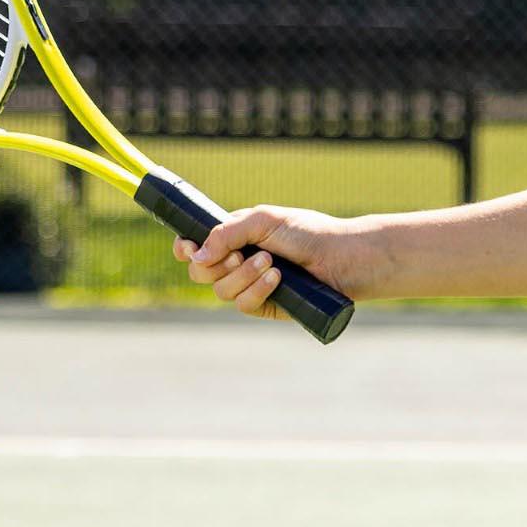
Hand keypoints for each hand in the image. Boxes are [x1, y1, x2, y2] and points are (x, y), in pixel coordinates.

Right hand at [174, 205, 364, 318]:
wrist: (342, 257)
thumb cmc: (307, 232)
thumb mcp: (264, 221)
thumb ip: (226, 232)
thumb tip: (195, 255)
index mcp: (234, 237)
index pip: (196, 245)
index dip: (185, 248)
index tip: (186, 247)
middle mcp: (238, 262)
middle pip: (201, 272)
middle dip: (216, 264)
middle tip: (239, 254)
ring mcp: (250, 286)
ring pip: (221, 290)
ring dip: (242, 275)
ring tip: (270, 261)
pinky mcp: (265, 306)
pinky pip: (243, 305)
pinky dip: (256, 290)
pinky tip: (277, 279)